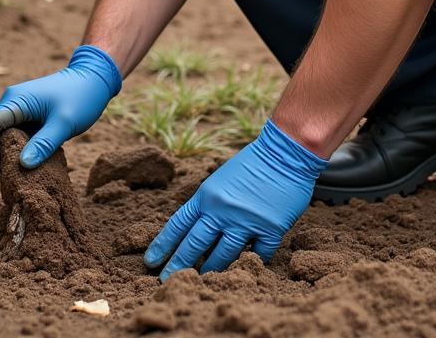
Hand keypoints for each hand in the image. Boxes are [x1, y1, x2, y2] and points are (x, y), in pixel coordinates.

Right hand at [0, 45, 121, 175]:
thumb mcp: (64, 124)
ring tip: (9, 171)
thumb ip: (44, 144)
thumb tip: (22, 165)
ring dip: (0, 149)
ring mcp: (19, 104)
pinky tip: (20, 159)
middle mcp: (13, 100)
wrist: (94, 78)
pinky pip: (11, 129)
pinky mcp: (27, 110)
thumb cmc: (81, 98)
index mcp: (17, 100)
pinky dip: (11, 144)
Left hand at [144, 120, 327, 279]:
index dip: (163, 244)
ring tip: (201, 282)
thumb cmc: (252, 164)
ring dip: (211, 271)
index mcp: (207, 195)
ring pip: (222, 256)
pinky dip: (251, 261)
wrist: (284, 152)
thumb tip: (197, 230)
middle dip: (178, 265)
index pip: (178, 224)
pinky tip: (246, 267)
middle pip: (194, 245)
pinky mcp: (269, 229)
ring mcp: (245, 221)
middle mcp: (222, 210)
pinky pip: (257, 255)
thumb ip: (210, 204)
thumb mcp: (220, 180)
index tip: (151, 261)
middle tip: (166, 280)